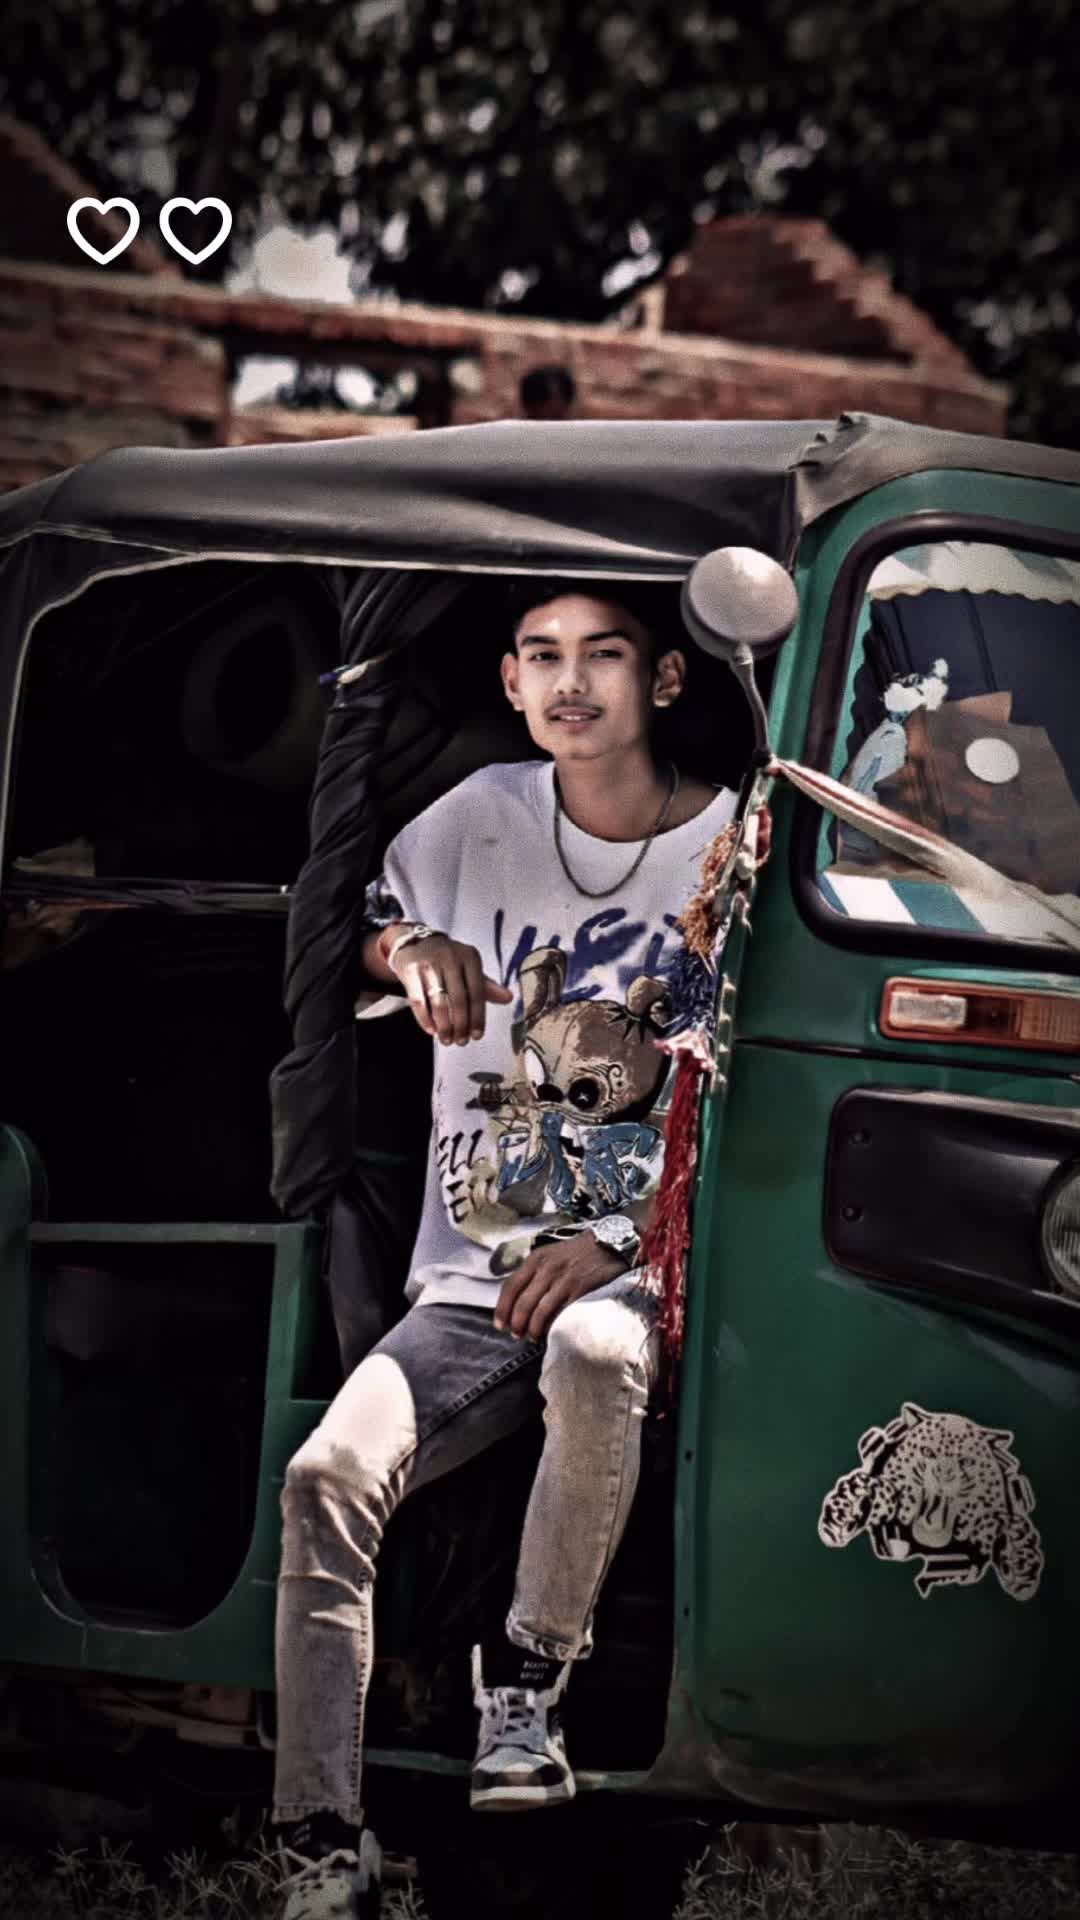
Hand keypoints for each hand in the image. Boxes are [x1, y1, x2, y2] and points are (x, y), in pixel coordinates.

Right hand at [390, 933, 512, 1045]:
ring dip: (444, 1026)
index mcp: (469, 957)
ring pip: (438, 1002)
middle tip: (461, 1041)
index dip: (477, 1017)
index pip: (477, 992)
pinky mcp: (409, 970)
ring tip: (447, 1039)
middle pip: (458, 999)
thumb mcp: (468, 967)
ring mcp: (428, 963)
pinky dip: (425, 1019)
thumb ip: (486, 985)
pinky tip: (431, 1030)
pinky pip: (418, 1001)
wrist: (415, 942)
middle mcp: (450, 957)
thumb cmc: (447, 960)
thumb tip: (509, 998)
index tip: (476, 1036)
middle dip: (461, 1025)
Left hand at [494, 1231, 626, 1342]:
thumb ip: (533, 1272)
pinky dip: (553, 1326)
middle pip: (523, 1303)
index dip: (502, 1309)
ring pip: (539, 1312)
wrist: (609, 1244)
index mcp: (536, 1259)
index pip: (510, 1287)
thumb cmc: (578, 1252)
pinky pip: (561, 1314)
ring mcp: (564, 1280)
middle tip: (516, 1335)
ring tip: (532, 1337)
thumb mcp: (550, 1254)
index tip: (499, 1324)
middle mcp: (547, 1268)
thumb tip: (517, 1299)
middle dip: (516, 1323)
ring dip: (533, 1329)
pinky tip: (551, 1332)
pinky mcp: (580, 1290)